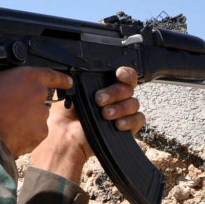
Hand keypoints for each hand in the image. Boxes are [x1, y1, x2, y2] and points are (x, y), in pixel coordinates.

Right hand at [0, 66, 72, 156]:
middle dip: (29, 103)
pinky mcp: (41, 133)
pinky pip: (36, 132)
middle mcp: (39, 94)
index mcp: (26, 77)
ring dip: (27, 119)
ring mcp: (41, 115)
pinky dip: (27, 134)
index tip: (68, 82)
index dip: (61, 78)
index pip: (51, 74)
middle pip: (40, 98)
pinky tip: (12, 134)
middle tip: (12, 110)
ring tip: (8, 123)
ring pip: (38, 116)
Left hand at [29, 66, 143, 182]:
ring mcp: (123, 113)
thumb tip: (81, 65)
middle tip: (99, 99)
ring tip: (104, 114)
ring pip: (134, 103)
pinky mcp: (128, 127)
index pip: (123, 75)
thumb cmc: (66, 116)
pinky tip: (117, 124)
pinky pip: (139, 119)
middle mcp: (117, 98)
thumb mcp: (70, 91)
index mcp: (105, 86)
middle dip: (115, 92)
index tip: (118, 74)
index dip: (125, 73)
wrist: (66, 138)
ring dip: (119, 107)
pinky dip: (129, 121)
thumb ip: (79, 77)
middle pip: (129, 88)